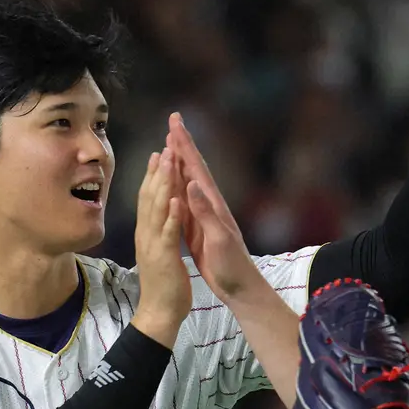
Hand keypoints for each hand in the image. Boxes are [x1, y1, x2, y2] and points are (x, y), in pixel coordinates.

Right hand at [131, 148, 189, 347]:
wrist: (161, 315)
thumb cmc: (165, 286)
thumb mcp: (163, 253)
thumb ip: (162, 229)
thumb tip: (159, 207)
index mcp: (154, 230)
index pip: (156, 195)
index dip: (159, 172)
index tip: (163, 147)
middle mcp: (152, 233)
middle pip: (154, 194)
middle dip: (160, 168)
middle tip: (165, 143)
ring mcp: (156, 244)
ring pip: (158, 207)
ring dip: (163, 182)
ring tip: (168, 159)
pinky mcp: (165, 257)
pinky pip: (168, 232)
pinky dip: (170, 214)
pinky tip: (174, 198)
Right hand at [166, 113, 261, 300]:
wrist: (240, 288)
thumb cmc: (232, 266)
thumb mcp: (218, 239)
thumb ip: (204, 212)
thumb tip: (191, 183)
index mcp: (212, 204)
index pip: (196, 167)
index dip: (184, 144)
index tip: (174, 122)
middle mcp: (208, 205)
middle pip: (192, 168)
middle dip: (182, 144)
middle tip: (172, 121)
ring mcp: (203, 217)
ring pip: (187, 182)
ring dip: (178, 162)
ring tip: (168, 145)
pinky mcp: (197, 230)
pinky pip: (183, 202)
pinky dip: (175, 188)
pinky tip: (170, 185)